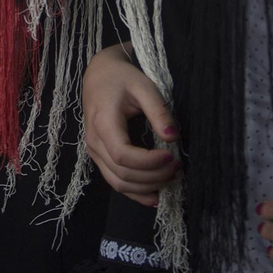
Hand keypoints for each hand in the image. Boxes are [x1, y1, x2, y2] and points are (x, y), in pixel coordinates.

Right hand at [80, 44, 178, 207]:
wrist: (99, 74)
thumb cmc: (121, 78)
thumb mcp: (144, 87)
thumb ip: (158, 111)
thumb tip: (172, 138)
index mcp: (103, 123)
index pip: (123, 156)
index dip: (149, 162)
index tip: (171, 155)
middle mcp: (94, 142)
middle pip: (122, 174)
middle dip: (153, 177)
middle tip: (178, 167)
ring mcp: (94, 152)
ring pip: (118, 183)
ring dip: (146, 187)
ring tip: (170, 178)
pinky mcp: (100, 156)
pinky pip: (114, 181)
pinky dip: (134, 193)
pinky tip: (154, 197)